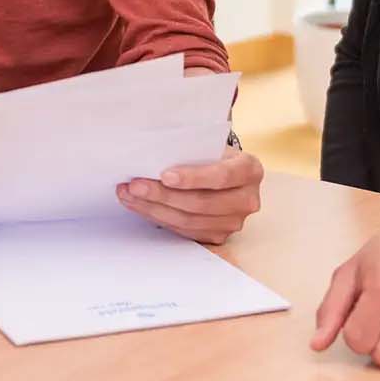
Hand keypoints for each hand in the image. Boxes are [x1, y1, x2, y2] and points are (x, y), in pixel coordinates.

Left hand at [116, 145, 262, 242]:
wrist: (225, 173)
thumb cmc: (213, 154)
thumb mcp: (210, 145)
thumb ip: (190, 149)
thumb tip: (151, 153)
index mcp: (250, 170)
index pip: (222, 176)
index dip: (193, 177)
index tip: (164, 175)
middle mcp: (247, 200)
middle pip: (201, 203)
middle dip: (163, 195)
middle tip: (135, 185)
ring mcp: (233, 222)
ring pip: (189, 221)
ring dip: (154, 208)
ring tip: (129, 194)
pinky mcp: (218, 236)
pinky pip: (184, 231)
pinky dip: (158, 217)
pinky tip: (140, 205)